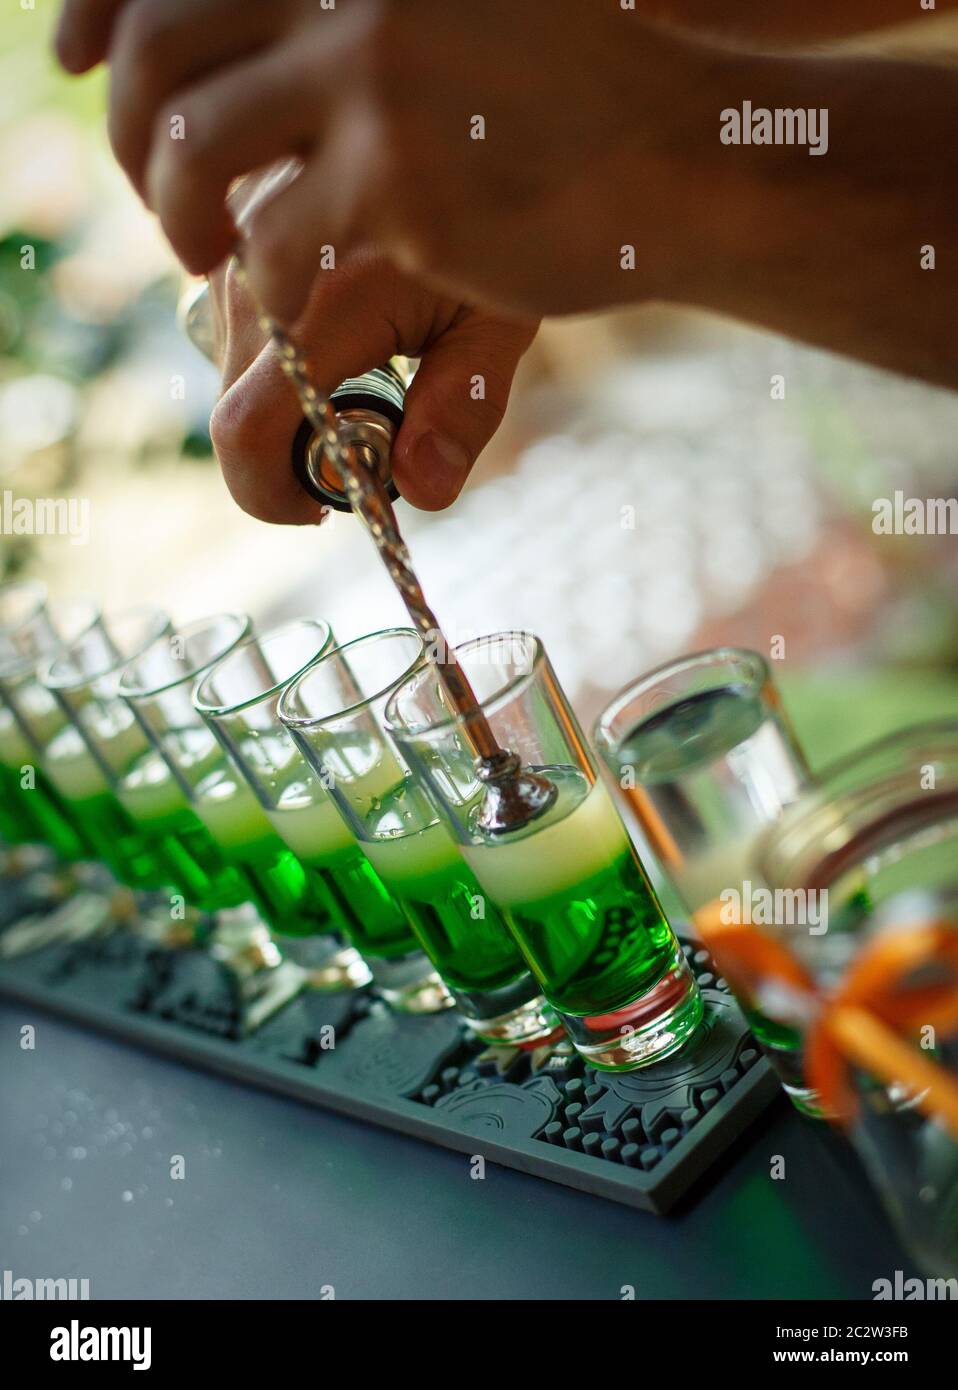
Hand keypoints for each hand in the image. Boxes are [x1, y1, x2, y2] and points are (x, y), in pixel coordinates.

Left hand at [55, 0, 711, 323]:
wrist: (677, 154)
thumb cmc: (566, 90)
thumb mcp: (454, 5)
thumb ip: (342, 10)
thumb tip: (232, 32)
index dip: (106, 13)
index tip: (74, 60)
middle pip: (160, 44)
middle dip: (131, 129)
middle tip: (162, 192)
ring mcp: (372, 71)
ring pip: (193, 144)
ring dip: (177, 209)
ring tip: (201, 249)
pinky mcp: (395, 178)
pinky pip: (270, 240)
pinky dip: (264, 280)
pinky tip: (291, 293)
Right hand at [203, 242, 537, 523]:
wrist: (457, 118)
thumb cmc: (492, 219)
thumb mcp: (498, 318)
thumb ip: (462, 409)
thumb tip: (425, 493)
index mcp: (320, 297)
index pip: (245, 432)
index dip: (271, 496)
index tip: (323, 510)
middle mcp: (256, 272)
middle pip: (236, 418)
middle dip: (293, 456)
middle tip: (372, 443)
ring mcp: (235, 252)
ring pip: (233, 378)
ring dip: (287, 405)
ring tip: (370, 373)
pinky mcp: (232, 238)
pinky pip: (235, 334)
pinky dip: (277, 360)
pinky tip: (340, 334)